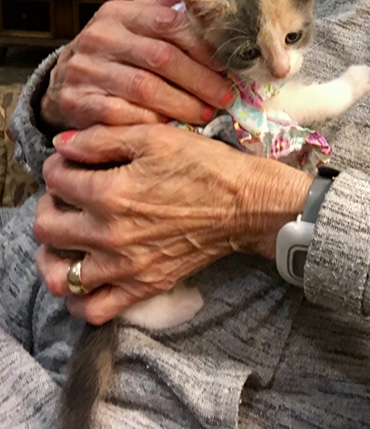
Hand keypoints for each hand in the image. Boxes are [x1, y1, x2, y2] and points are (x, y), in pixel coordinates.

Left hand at [34, 123, 312, 323]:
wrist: (245, 203)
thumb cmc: (204, 164)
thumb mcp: (155, 136)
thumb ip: (102, 139)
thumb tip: (61, 146)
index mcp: (110, 193)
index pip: (55, 181)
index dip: (57, 165)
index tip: (70, 161)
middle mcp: (110, 235)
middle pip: (47, 228)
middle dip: (48, 204)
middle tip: (66, 194)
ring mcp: (124, 267)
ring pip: (59, 275)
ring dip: (52, 255)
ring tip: (65, 238)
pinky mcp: (142, 287)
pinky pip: (92, 310)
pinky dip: (78, 298)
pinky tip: (84, 274)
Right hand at [40, 0, 235, 131]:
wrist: (65, 77)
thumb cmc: (115, 48)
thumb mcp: (137, 19)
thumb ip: (168, 5)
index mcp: (120, 12)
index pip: (169, 22)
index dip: (202, 46)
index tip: (228, 65)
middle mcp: (100, 37)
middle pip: (161, 58)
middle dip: (200, 80)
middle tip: (225, 97)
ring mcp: (86, 68)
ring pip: (144, 88)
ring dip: (181, 105)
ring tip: (206, 114)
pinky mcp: (77, 100)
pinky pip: (120, 114)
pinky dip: (149, 121)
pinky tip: (170, 126)